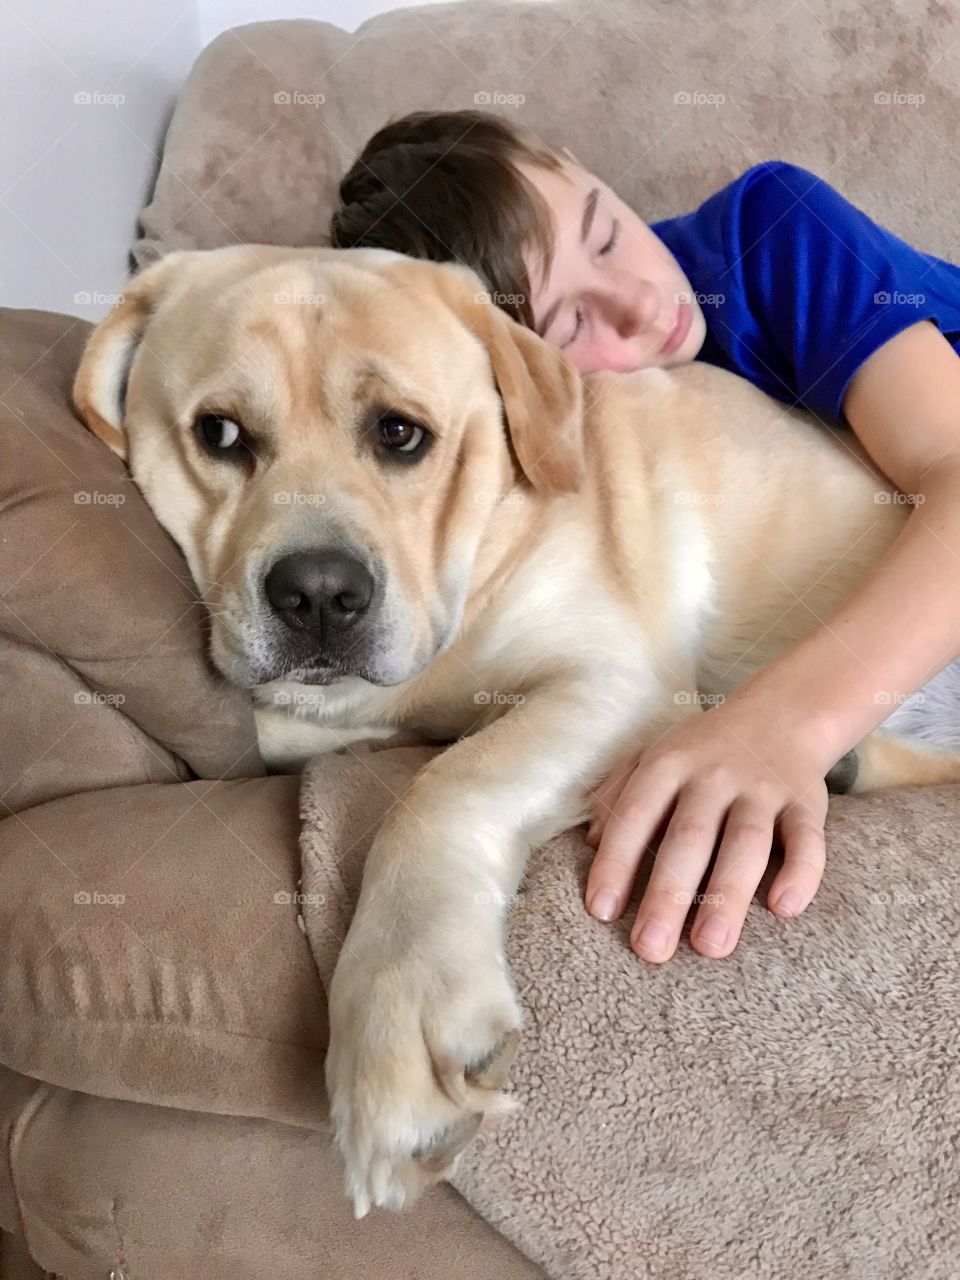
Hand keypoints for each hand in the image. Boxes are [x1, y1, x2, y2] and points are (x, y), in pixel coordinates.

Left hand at [583, 704, 829, 961]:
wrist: (781, 714)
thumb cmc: (701, 751)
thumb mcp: (653, 757)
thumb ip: (618, 795)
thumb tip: (593, 844)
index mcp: (669, 763)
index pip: (636, 814)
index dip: (616, 861)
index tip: (601, 911)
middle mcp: (714, 774)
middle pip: (689, 836)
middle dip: (668, 893)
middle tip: (651, 949)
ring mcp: (763, 788)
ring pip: (746, 842)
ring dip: (728, 894)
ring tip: (710, 947)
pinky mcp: (807, 802)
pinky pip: (807, 838)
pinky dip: (801, 871)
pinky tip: (784, 908)